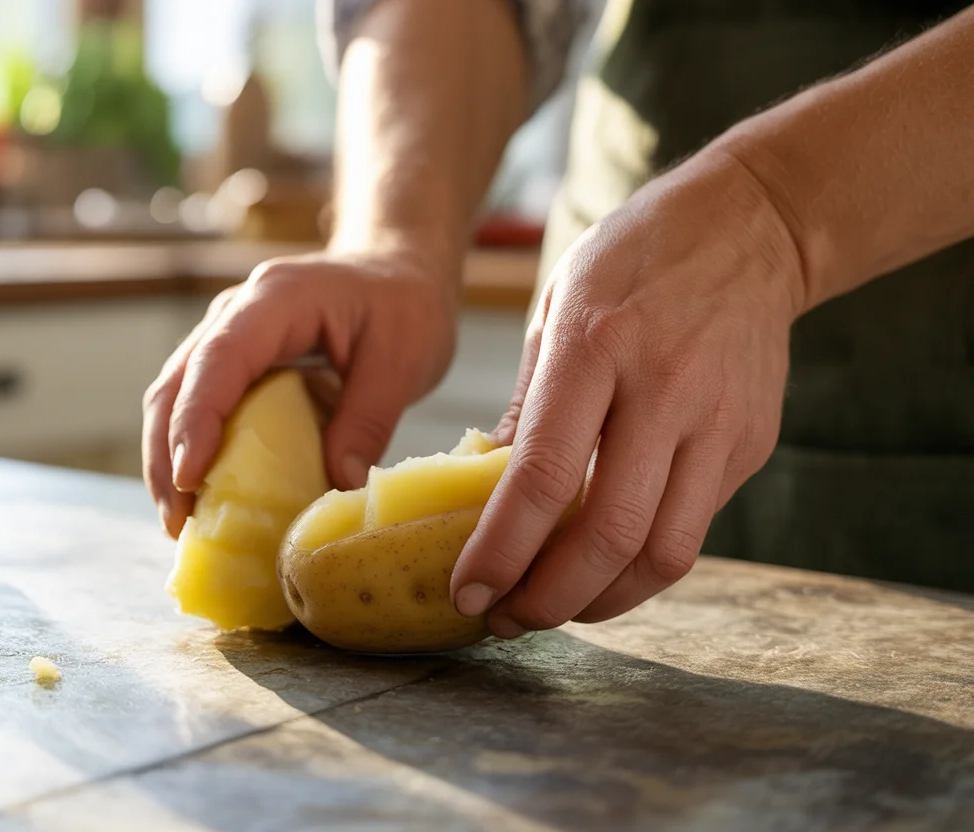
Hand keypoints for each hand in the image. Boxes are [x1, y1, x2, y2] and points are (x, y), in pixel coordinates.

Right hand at [143, 247, 459, 537]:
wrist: (397, 271)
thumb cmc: (403, 305)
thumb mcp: (403, 359)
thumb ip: (369, 419)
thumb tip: (337, 487)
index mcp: (278, 300)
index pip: (221, 358)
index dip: (196, 419)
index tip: (189, 479)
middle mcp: (237, 313)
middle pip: (177, 384)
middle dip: (166, 455)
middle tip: (177, 523)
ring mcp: (227, 337)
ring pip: (174, 398)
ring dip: (169, 461)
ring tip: (181, 524)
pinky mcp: (234, 366)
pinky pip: (198, 408)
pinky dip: (193, 454)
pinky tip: (204, 501)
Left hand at [451, 148, 805, 634]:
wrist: (752, 227)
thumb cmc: (634, 258)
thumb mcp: (556, 305)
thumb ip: (527, 403)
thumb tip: (486, 486)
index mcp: (597, 347)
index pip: (546, 477)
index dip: (502, 550)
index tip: (468, 592)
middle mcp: (664, 391)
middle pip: (609, 535)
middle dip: (549, 598)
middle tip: (506, 620)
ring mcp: (718, 422)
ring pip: (664, 553)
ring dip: (601, 602)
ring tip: (553, 609)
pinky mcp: (750, 444)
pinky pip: (692, 529)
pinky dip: (641, 566)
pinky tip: (601, 567)